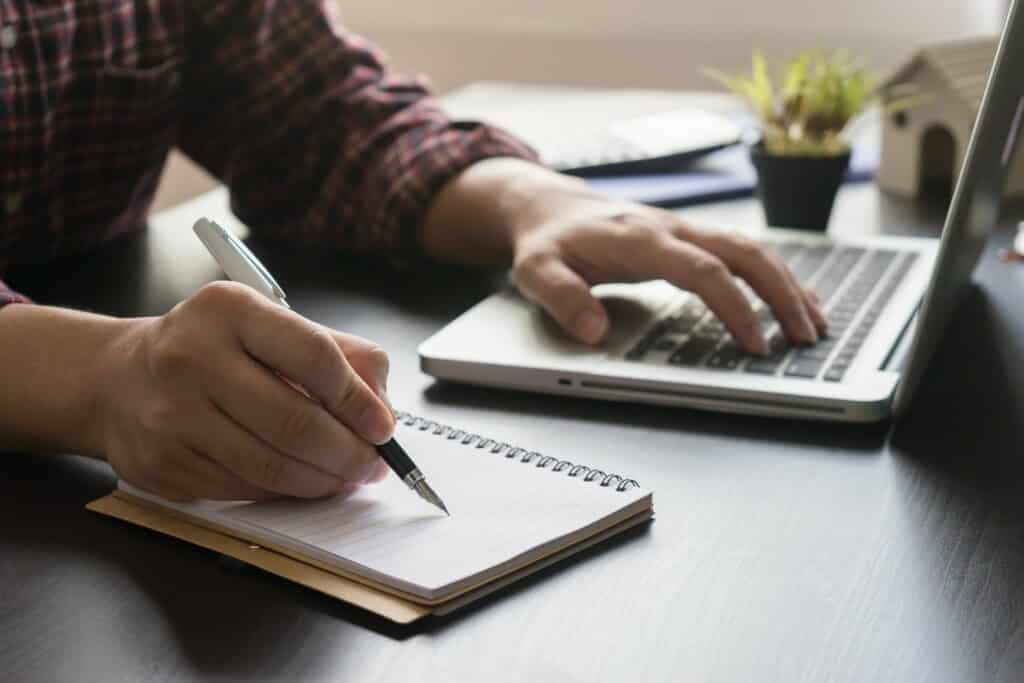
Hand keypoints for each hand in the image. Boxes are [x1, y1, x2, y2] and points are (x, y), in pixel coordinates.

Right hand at [93, 281, 393, 500]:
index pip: (315, 357)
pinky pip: (244, 489)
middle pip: (296, 422)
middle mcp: (192, 357)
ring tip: (347, 476)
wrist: (120, 378)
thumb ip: (338, 354)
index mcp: (230, 310)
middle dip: (349, 452)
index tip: (384, 427)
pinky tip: (304, 482)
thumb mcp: (271, 325)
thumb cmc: (214, 349)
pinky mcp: (162, 463)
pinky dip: (286, 492)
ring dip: (324, 480)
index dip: (359, 400)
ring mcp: (171, 414)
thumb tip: (383, 409)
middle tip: (373, 464)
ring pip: (272, 466)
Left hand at [509, 189, 827, 353]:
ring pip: (752, 249)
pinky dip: (773, 277)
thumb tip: (594, 329)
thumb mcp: (535, 271)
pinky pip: (741, 253)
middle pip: (745, 252)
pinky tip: (793, 300)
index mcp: (642, 238)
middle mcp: (673, 229)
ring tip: (815, 325)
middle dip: (782, 294)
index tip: (755, 344)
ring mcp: (685, 230)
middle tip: (806, 337)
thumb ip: (561, 298)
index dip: (735, 307)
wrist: (548, 206)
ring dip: (787, 285)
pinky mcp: (689, 238)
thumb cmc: (547, 242)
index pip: (704, 271)